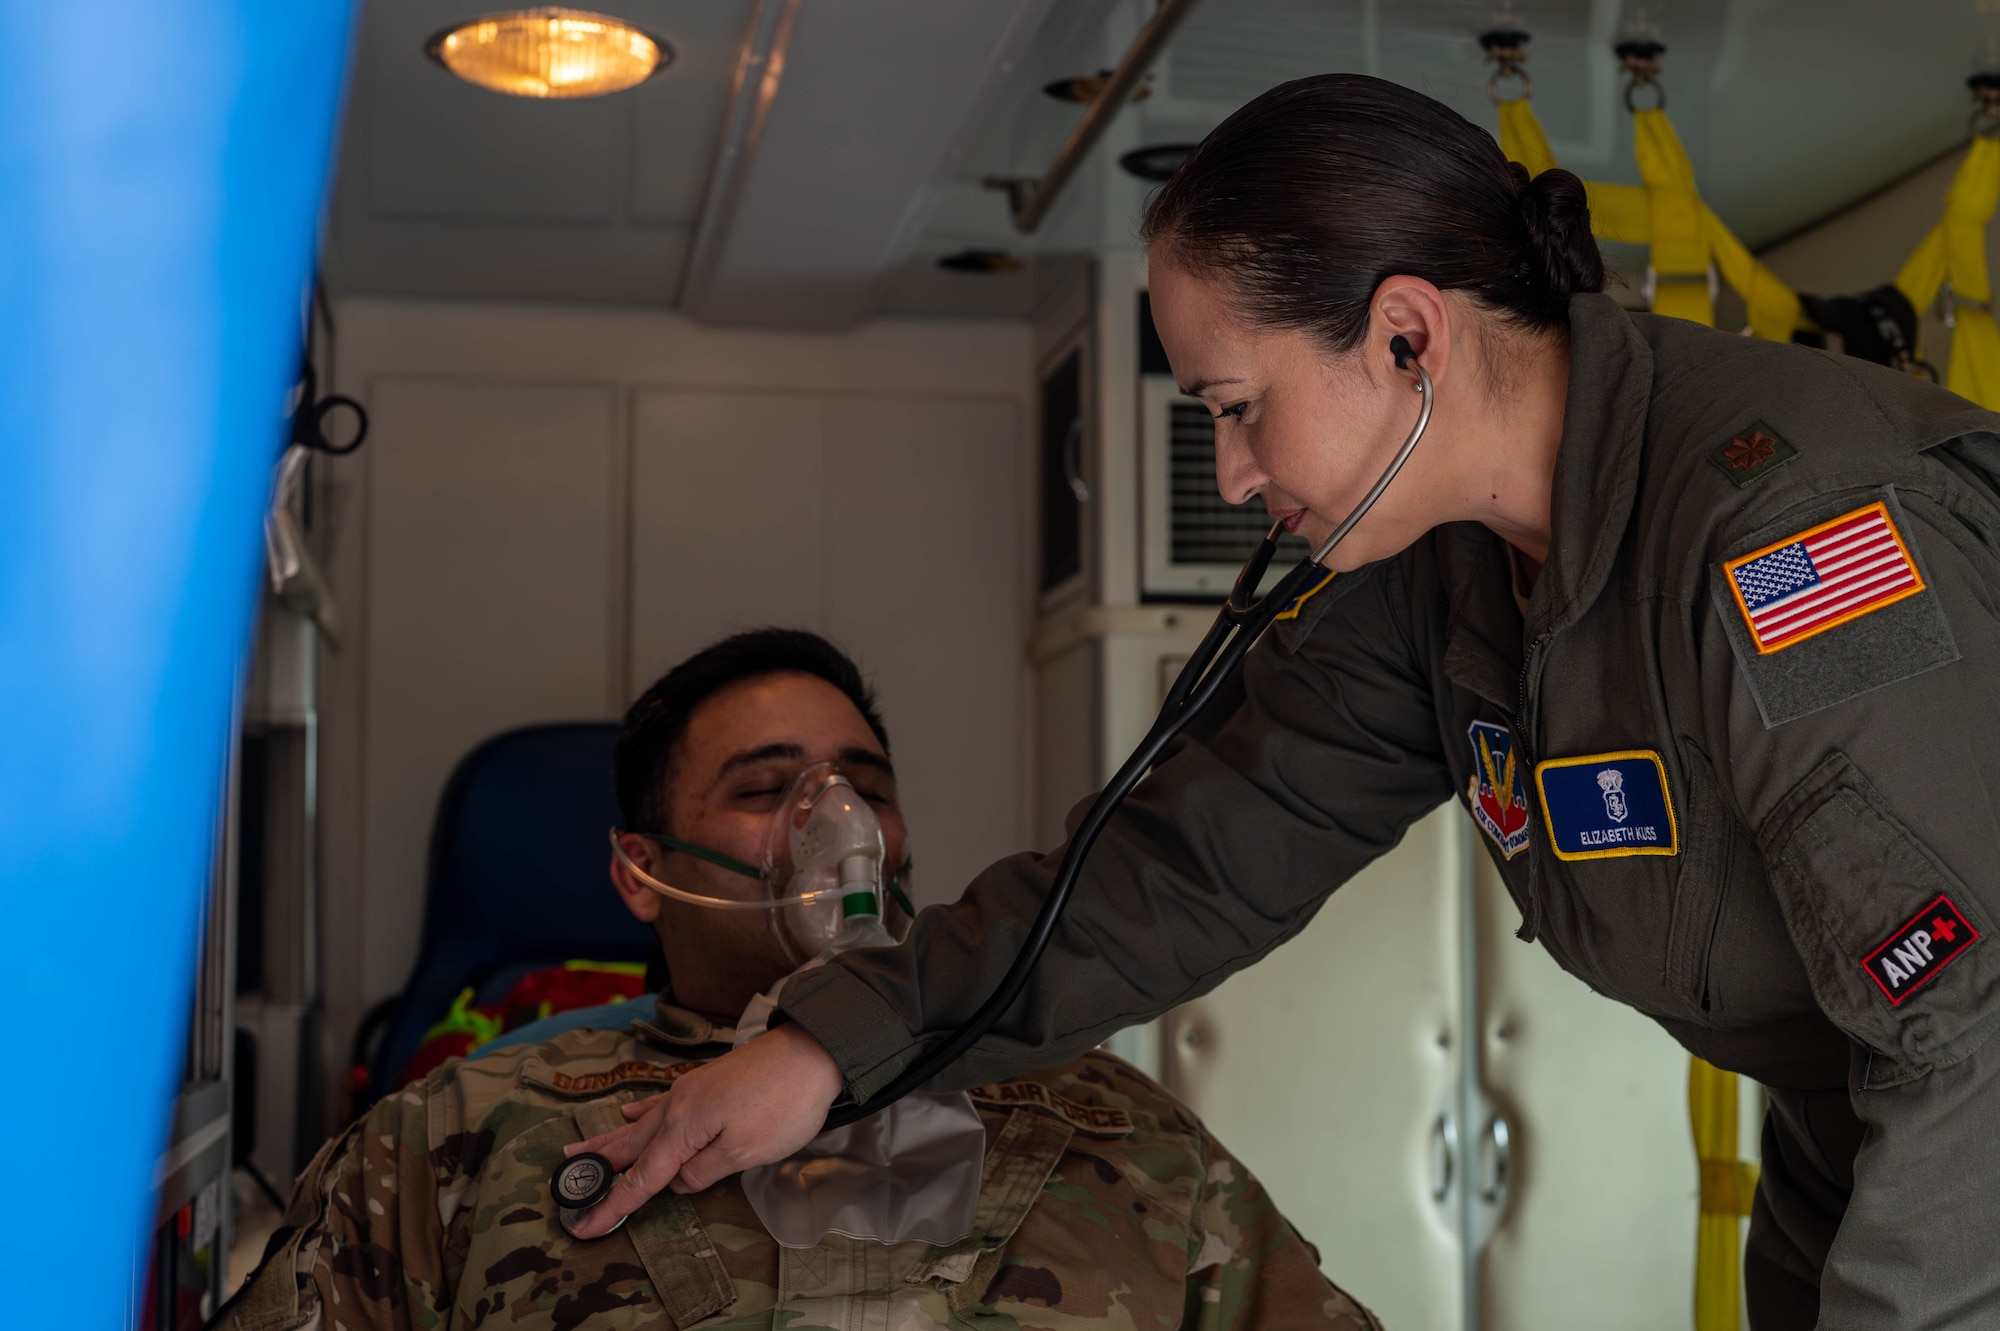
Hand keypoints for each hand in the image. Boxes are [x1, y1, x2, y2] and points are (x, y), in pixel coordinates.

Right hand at [562, 1022, 842, 1236]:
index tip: (584, 1226)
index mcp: (682, 1127)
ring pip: (640, 1124)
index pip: (642, 1177)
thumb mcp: (744, 1150)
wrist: (813, 1050)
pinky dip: (638, 1112)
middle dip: (598, 1171)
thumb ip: (702, 1170)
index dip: (613, 1204)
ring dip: (609, 1142)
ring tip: (577, 1151)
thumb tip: (677, 1178)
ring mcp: (690, 1091)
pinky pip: (659, 1102)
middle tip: (565, 1190)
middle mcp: (677, 1106)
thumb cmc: (783, 1104)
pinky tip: (627, 1113)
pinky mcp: (705, 1083)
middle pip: (630, 1147)